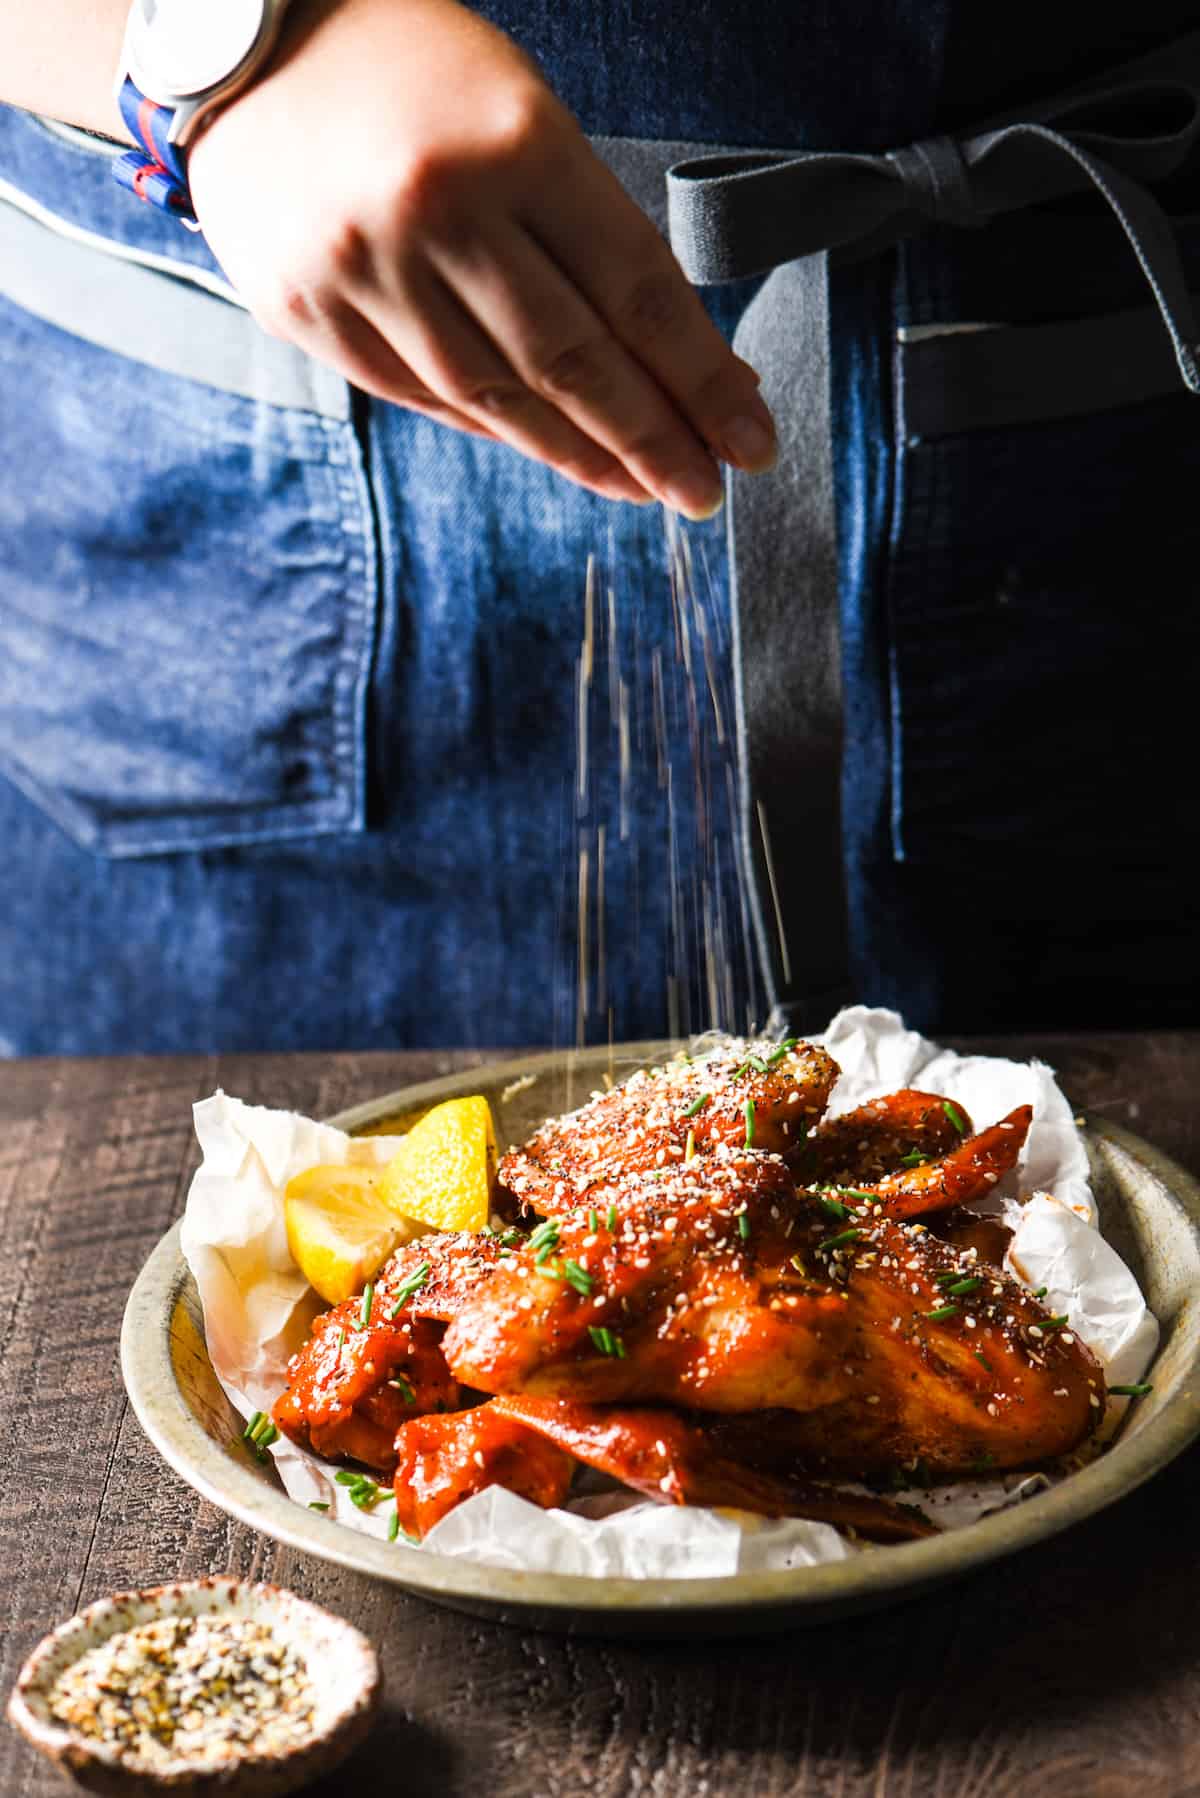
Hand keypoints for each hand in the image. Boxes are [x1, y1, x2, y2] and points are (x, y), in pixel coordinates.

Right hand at [187, 0, 775, 512]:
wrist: (245, 40)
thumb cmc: (413, 68)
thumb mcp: (522, 110)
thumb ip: (588, 230)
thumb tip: (671, 356)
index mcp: (513, 143)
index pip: (635, 290)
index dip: (700, 379)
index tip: (749, 438)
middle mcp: (437, 211)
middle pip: (572, 360)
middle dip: (653, 440)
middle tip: (705, 492)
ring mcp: (363, 268)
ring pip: (496, 396)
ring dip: (579, 453)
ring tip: (639, 486)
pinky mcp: (306, 309)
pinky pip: (422, 396)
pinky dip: (494, 429)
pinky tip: (549, 450)